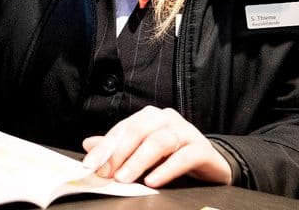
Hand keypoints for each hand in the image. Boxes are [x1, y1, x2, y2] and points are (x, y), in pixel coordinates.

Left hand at [80, 105, 231, 186]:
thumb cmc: (171, 154)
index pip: (123, 129)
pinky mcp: (202, 149)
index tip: (90, 164)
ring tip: (124, 178)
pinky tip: (152, 181)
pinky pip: (183, 157)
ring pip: (159, 142)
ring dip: (139, 161)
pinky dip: (166, 169)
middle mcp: (167, 118)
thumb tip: (88, 145)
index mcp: (149, 117)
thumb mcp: (141, 150)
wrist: (210, 161)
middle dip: (119, 152)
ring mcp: (186, 131)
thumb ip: (117, 147)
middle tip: (106, 173)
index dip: (105, 146)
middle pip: (139, 131)